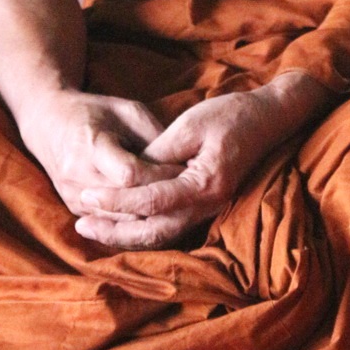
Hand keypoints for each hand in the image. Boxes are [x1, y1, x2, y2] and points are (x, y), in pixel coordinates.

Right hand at [18, 89, 182, 219]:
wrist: (49, 123)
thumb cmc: (95, 112)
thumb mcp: (127, 110)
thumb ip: (153, 136)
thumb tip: (183, 162)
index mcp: (91, 145)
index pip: (130, 174)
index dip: (160, 174)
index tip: (184, 169)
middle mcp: (77, 176)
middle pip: (125, 202)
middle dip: (159, 198)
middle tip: (187, 189)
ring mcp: (72, 196)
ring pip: (118, 220)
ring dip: (148, 214)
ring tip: (174, 201)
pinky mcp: (73, 208)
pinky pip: (108, 224)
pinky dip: (133, 220)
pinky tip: (154, 210)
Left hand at [74, 72, 334, 249]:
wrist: (270, 118)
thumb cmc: (231, 115)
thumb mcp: (190, 124)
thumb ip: (158, 152)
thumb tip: (127, 173)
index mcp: (205, 183)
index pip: (151, 201)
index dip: (116, 201)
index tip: (86, 197)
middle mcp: (208, 205)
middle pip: (154, 232)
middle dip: (115, 230)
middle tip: (80, 224)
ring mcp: (209, 209)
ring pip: (162, 235)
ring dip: (126, 234)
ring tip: (92, 228)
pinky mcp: (206, 205)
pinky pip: (171, 225)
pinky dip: (144, 226)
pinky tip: (121, 221)